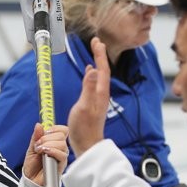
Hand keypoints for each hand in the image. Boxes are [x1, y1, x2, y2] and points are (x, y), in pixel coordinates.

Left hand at [22, 123, 69, 185]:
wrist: (30, 180)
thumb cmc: (32, 165)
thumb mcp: (32, 148)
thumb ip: (36, 137)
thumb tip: (39, 125)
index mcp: (55, 143)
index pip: (63, 130)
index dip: (55, 128)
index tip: (45, 132)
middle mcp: (60, 149)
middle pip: (62, 135)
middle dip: (47, 137)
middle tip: (38, 145)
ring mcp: (61, 157)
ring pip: (62, 144)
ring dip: (48, 144)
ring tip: (39, 150)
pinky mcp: (61, 166)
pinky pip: (62, 155)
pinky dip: (52, 151)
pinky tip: (44, 153)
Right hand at [68, 36, 111, 156]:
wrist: (87, 145)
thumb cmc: (84, 129)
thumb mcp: (84, 107)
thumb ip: (88, 88)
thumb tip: (92, 69)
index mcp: (100, 92)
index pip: (102, 69)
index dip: (99, 54)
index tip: (96, 41)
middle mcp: (101, 94)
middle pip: (102, 70)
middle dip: (100, 56)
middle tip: (96, 43)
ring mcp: (98, 100)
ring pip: (99, 77)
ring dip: (97, 64)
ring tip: (94, 55)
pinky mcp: (93, 104)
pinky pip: (95, 84)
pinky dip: (93, 75)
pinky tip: (89, 75)